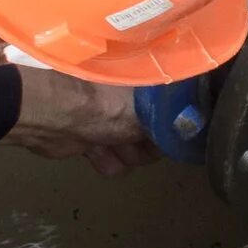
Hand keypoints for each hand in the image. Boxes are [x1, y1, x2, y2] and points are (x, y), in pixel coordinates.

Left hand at [5, 67, 160, 176]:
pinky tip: (95, 153)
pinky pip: (114, 162)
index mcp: (147, 86)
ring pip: (135, 153)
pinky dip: (107, 161)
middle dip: (145, 146)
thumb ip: (173, 123)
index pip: (175, 113)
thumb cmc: (105, 107)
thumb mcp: (148, 114)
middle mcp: (132, 102)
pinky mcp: (93, 141)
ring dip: (125, 155)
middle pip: (156, 138)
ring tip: (109, 145)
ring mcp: (111, 122)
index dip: (173, 128)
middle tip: (133, 140)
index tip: (169, 136)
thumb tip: (193, 130)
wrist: (54, 117)